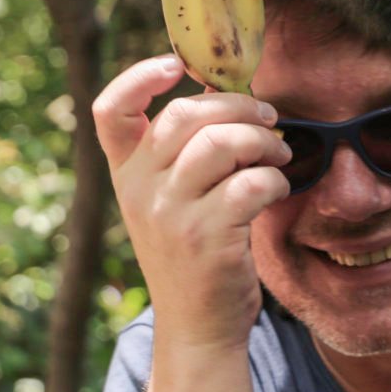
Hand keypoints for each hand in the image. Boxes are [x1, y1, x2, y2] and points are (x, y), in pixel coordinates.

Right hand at [93, 56, 290, 348]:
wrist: (198, 326)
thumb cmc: (195, 248)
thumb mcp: (173, 197)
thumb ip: (187, 147)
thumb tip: (222, 85)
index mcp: (127, 173)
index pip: (110, 111)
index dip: (139, 77)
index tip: (177, 65)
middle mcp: (139, 190)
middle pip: (184, 114)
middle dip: (238, 106)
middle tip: (268, 117)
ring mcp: (169, 215)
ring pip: (220, 143)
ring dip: (262, 140)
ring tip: (279, 153)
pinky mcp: (205, 238)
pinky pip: (250, 183)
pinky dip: (274, 178)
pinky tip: (278, 188)